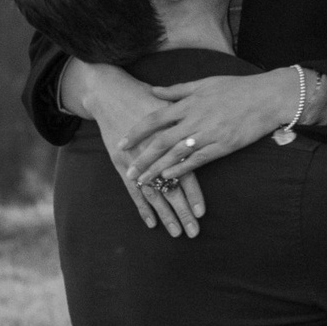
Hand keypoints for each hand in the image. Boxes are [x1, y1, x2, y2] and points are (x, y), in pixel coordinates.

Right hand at [68, 63, 207, 238]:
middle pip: (170, 188)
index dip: (193, 194)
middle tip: (192, 232)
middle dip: (182, 212)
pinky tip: (152, 223)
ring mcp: (135, 161)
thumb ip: (190, 123)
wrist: (112, 93)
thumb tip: (215, 132)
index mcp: (169, 139)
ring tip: (175, 232)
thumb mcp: (171, 106)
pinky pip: (133, 191)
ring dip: (165, 215)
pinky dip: (142, 207)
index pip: (184, 172)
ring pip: (153, 194)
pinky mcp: (121, 164)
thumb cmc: (147, 97)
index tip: (202, 213)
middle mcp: (152, 154)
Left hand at [121, 69, 303, 190]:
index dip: (136, 133)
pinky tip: (169, 178)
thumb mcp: (204, 83)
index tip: (121, 143)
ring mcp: (209, 133)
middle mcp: (195, 119)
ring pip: (176, 154)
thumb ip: (177, 90)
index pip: (155, 119)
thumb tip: (153, 91)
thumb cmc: (237, 88)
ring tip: (144, 181)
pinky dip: (182, 170)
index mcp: (189, 102)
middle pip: (161, 141)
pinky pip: (198, 161)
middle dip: (142, 158)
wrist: (267, 97)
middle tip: (127, 171)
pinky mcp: (223, 146)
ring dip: (157, 169)